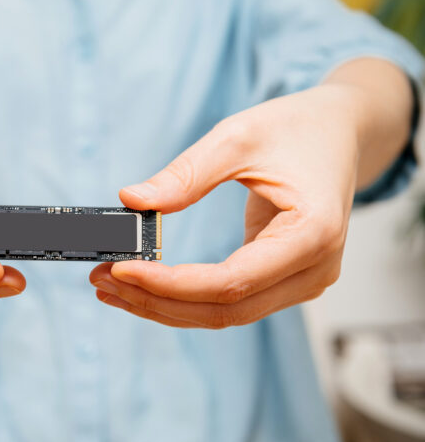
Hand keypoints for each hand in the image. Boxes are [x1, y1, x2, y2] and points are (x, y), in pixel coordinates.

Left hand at [90, 85, 364, 327]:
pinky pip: (228, 300)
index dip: (170, 283)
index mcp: (312, 234)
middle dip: (156, 299)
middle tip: (101, 280)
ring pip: (224, 313)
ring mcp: (301, 280)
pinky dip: (183, 296)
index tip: (121, 268)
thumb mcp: (237, 138)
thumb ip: (186, 175)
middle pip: (224, 309)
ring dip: (163, 304)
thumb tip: (131, 201)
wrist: (339, 131)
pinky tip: (144, 286)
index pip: (230, 282)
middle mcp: (313, 270)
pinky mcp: (284, 279)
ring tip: (110, 287)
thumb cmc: (296, 128)